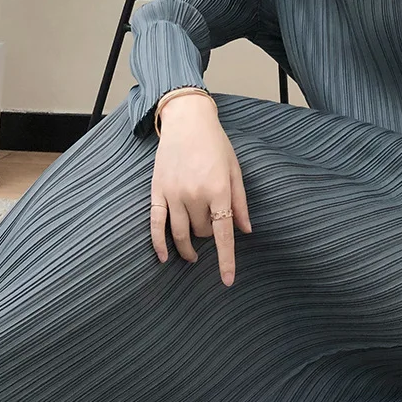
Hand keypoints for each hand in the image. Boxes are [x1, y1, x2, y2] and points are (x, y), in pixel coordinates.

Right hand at [150, 94, 251, 286]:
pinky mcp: (156, 191)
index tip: (227, 281)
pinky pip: (155, 224)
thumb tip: (246, 230)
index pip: (223, 234)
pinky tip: (163, 256)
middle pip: (202, 233)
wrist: (186, 120)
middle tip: (212, 224)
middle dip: (208, 234)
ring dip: (187, 248)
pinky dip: (158, 243)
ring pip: (180, 234)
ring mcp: (173, 194)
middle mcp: (194, 195)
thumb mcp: (234, 170)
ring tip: (192, 255)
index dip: (226, 260)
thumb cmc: (215, 144)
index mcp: (218, 190)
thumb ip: (240, 202)